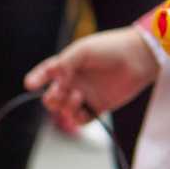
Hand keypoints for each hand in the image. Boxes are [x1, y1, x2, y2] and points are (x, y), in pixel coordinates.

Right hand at [24, 27, 159, 123]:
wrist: (139, 57)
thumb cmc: (110, 48)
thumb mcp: (82, 51)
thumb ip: (63, 64)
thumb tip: (51, 77)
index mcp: (67, 66)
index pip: (46, 74)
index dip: (36, 79)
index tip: (30, 84)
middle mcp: (73, 82)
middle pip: (51, 98)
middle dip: (52, 98)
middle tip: (61, 91)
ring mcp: (85, 96)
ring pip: (64, 110)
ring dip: (65, 106)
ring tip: (77, 95)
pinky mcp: (98, 107)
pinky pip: (81, 119)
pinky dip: (77, 117)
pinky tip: (83, 107)